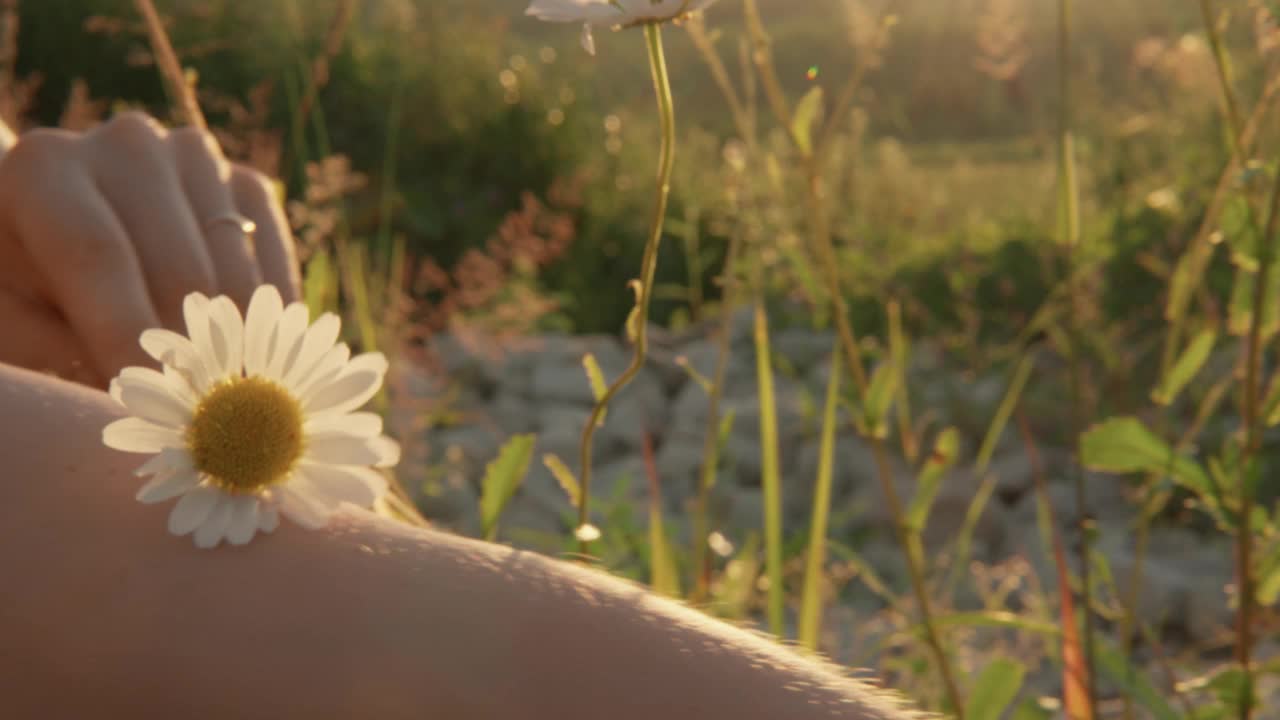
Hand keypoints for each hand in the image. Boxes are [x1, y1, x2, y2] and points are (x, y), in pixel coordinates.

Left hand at [0, 111, 300, 386]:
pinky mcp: (244, 183)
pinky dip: (269, 322)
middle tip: (189, 426)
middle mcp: (128, 146)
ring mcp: (197, 159)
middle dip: (185, 356)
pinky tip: (248, 360)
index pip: (99, 255)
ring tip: (215, 404)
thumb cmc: (15, 289)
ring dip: (230, 347)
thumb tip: (130, 401)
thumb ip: (49, 355)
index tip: (146, 404)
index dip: (125, 335)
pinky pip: (275, 263)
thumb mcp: (5, 323)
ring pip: (236, 275)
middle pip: (181, 269)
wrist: (46, 231)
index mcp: (46, 169)